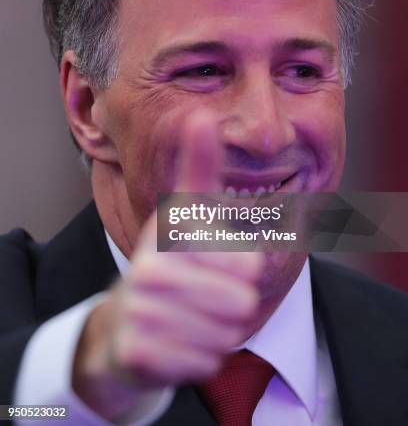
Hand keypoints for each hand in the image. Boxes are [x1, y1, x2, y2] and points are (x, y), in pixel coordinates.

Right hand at [73, 110, 263, 418]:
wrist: (120, 328)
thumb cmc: (165, 265)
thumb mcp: (182, 214)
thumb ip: (198, 169)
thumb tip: (199, 114)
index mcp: (171, 233)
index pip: (246, 261)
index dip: (242, 268)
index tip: (211, 263)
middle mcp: (151, 268)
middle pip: (240, 301)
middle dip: (231, 305)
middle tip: (203, 298)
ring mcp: (140, 311)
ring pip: (226, 335)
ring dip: (216, 332)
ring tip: (189, 319)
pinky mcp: (137, 352)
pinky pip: (205, 362)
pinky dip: (200, 358)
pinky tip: (177, 344)